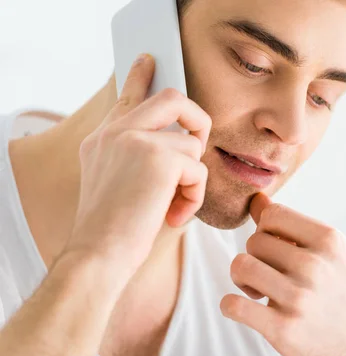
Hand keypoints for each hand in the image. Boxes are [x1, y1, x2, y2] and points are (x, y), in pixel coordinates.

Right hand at [65, 53, 210, 280]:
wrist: (97, 255)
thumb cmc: (113, 230)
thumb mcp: (117, 184)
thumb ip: (138, 157)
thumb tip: (180, 147)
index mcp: (104, 138)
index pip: (127, 97)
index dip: (141, 77)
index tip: (149, 60)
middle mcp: (117, 131)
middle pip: (172, 98)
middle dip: (197, 119)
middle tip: (198, 140)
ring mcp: (136, 139)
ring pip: (192, 145)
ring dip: (192, 180)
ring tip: (173, 205)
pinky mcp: (158, 157)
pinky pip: (199, 169)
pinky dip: (194, 196)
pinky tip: (174, 215)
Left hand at [220, 193, 345, 355]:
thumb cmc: (342, 297)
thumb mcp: (329, 255)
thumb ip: (291, 227)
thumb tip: (256, 199)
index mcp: (329, 241)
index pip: (273, 214)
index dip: (266, 231)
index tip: (276, 251)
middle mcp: (315, 265)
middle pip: (254, 241)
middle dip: (256, 258)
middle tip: (270, 277)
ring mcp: (299, 298)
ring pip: (240, 266)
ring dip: (242, 280)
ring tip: (258, 292)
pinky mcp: (283, 329)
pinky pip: (232, 304)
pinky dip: (231, 306)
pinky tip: (246, 310)